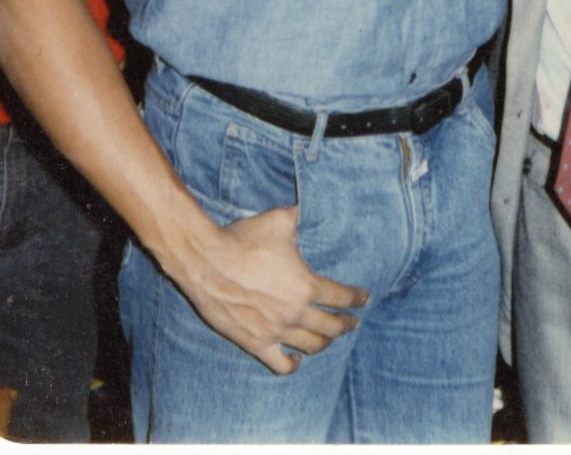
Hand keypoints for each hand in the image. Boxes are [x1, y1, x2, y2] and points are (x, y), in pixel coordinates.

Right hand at [175, 204, 367, 373]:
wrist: (207, 261)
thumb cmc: (244, 238)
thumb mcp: (280, 219)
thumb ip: (302, 215)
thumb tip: (312, 204)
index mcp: (306, 285)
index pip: (342, 297)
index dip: (357, 298)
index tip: (363, 299)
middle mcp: (295, 312)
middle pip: (331, 326)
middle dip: (346, 324)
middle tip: (353, 322)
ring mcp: (276, 331)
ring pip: (311, 346)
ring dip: (325, 343)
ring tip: (330, 338)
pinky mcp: (255, 343)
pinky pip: (280, 364)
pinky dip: (293, 365)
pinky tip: (297, 360)